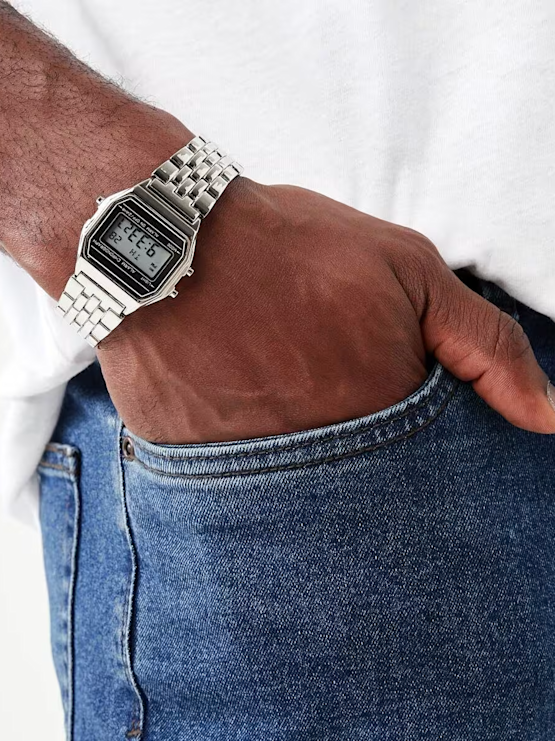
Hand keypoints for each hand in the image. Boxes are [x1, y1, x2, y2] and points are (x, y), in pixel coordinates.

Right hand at [1, 2, 552, 441]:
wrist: (171, 242)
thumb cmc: (295, 250)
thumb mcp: (410, 274)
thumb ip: (486, 347)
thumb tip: (547, 419)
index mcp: (384, 418)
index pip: (425, 477)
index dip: (412, 447)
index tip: (384, 415)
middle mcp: (323, 462)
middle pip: (362, 495)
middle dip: (355, 455)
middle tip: (323, 397)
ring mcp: (254, 473)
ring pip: (300, 497)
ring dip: (300, 460)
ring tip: (280, 399)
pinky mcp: (197, 470)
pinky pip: (236, 491)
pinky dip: (248, 462)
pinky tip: (240, 410)